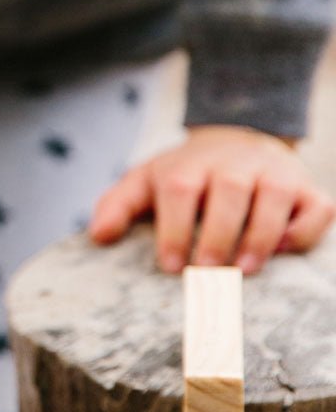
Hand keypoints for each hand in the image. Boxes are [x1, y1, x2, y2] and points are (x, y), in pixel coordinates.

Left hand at [89, 124, 335, 274]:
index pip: (180, 189)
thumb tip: (98, 237)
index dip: (175, 228)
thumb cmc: (185, 175)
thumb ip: (117, 206)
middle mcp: (233, 163)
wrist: (236, 139)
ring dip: (262, 234)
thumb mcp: (145, 182)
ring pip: (274, 195)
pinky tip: (284, 250)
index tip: (171, 266)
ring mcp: (273, 173)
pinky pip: (316, 207)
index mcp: (190, 163)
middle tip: (209, 272)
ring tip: (245, 269)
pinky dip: (305, 229)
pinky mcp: (307, 188)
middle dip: (219, 234)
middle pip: (228, 190)